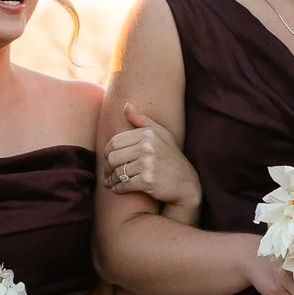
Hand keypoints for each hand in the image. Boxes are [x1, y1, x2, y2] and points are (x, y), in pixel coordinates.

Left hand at [105, 104, 199, 218]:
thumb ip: (141, 120)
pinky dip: (118, 188)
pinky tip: (117, 189)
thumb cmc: (171, 157)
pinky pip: (124, 184)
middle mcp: (148, 147)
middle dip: (107, 167)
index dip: (107, 152)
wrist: (186, 182)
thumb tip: (125, 105)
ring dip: (111, 180)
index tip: (108, 159)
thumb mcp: (161, 134)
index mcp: (148, 134)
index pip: (115, 141)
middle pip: (113, 157)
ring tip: (110, 182)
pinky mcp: (148, 180)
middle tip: (107, 173)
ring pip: (117, 172)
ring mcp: (148, 164)